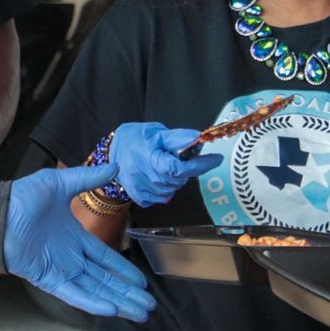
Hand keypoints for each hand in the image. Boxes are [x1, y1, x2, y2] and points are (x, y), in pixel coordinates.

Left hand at [4, 165, 154, 321]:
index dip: (124, 270)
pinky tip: (112, 309)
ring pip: (95, 290)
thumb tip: (115, 166)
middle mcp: (70, 257)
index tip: (142, 282)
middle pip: (105, 279)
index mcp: (75, 237)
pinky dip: (92, 302)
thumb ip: (87, 178)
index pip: (105, 258)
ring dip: (117, 301)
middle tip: (149, 305)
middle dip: (127, 292)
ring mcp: (60, 270)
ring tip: (140, 313)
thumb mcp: (59, 184)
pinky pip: (74, 294)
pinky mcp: (47, 280)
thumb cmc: (22, 198)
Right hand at [108, 122, 222, 206]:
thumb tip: (198, 138)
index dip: (200, 165)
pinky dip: (165, 187)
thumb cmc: (136, 138)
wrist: (112, 152)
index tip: (217, 158)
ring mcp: (141, 190)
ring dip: (174, 179)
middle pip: (179, 179)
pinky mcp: (140, 198)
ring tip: (162, 165)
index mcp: (148, 157)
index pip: (180, 168)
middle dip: (184, 169)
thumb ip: (177, 138)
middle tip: (176, 157)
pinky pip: (163, 197)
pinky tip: (156, 176)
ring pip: (173, 190)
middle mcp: (144, 176)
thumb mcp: (156, 132)